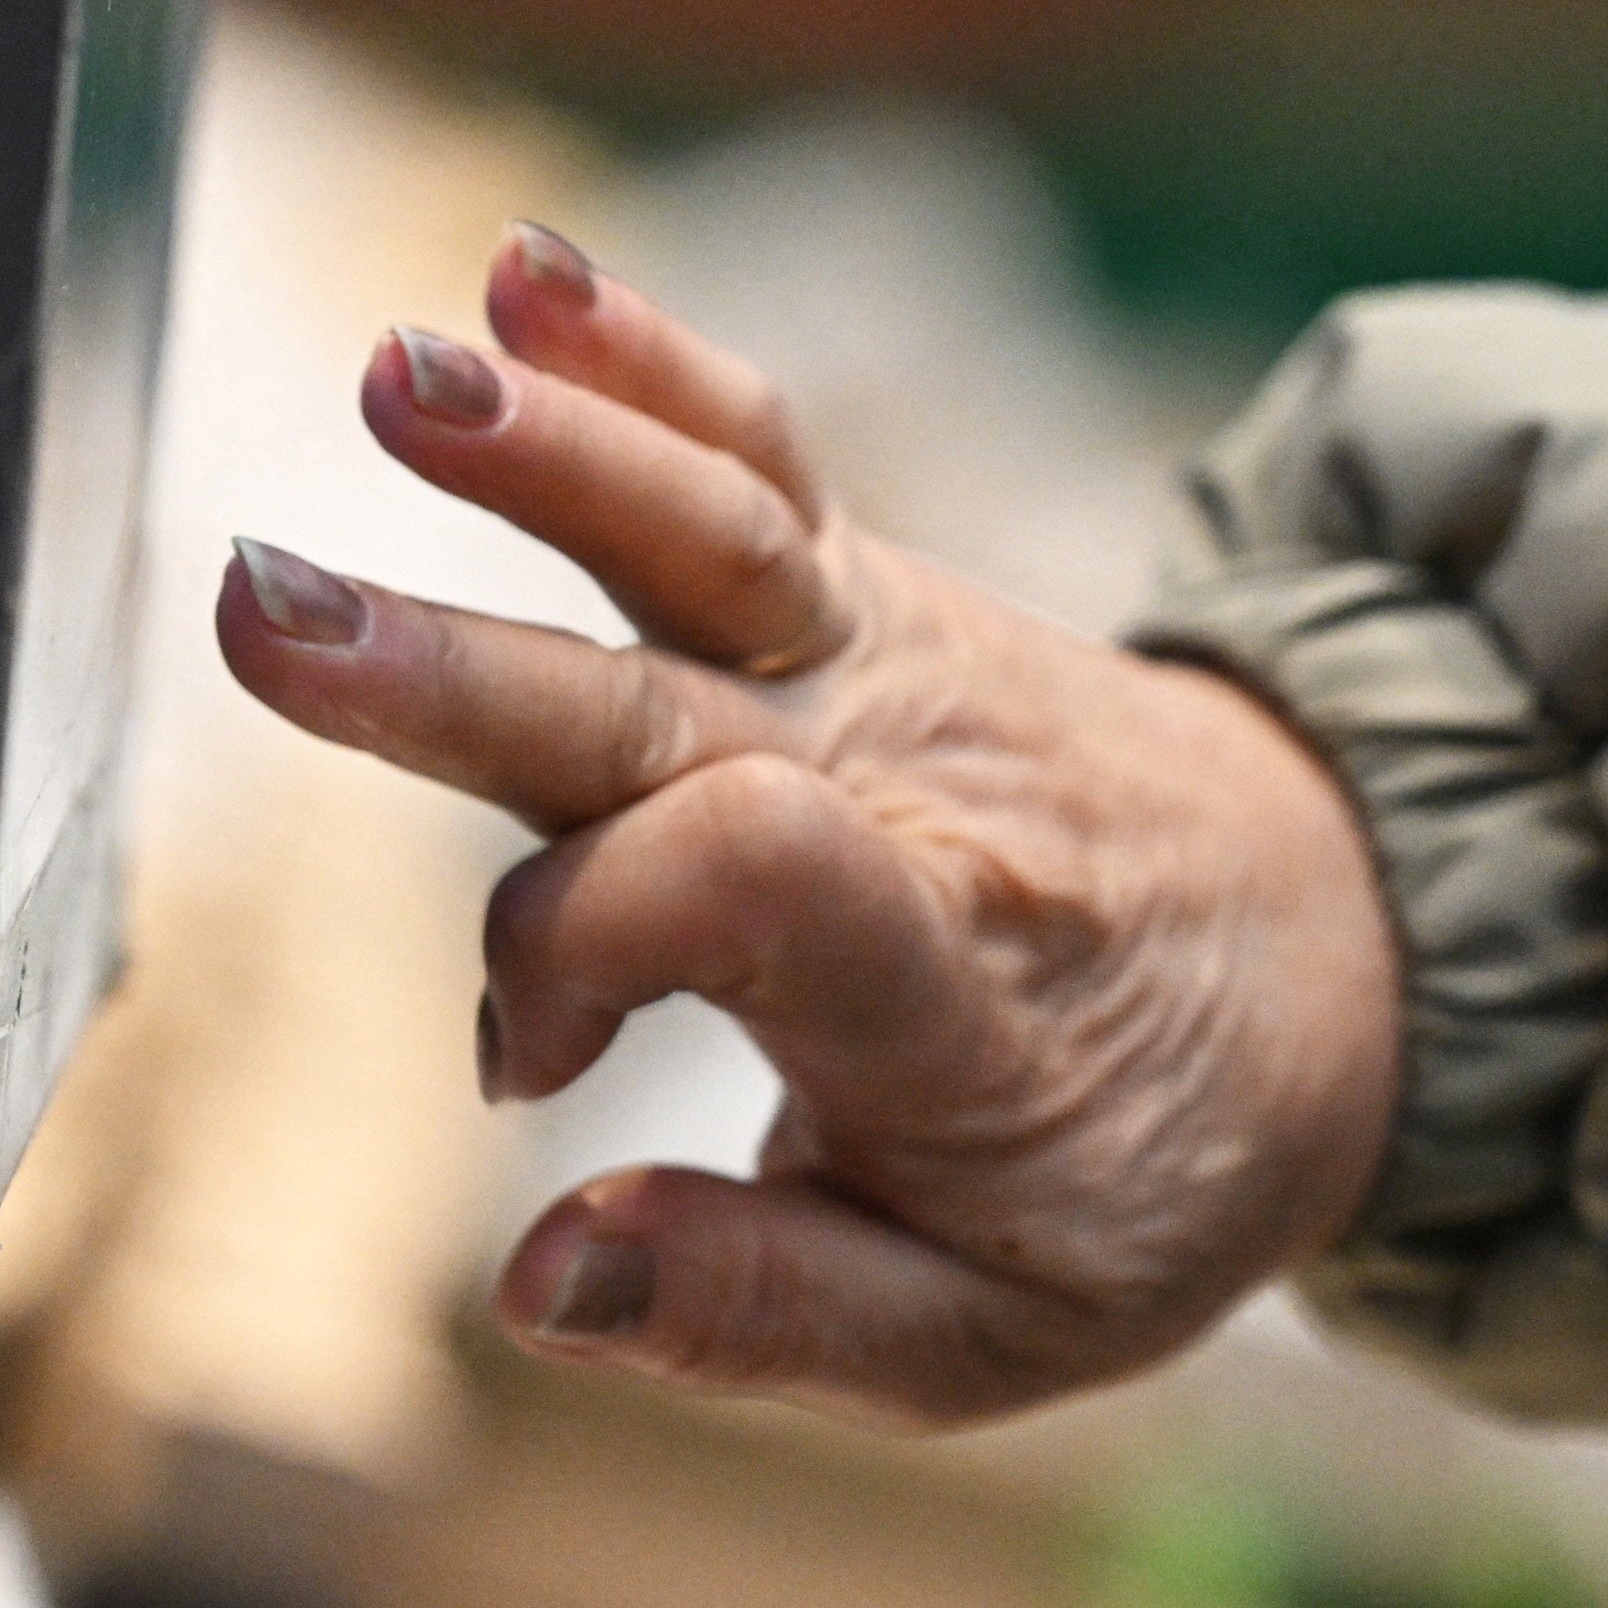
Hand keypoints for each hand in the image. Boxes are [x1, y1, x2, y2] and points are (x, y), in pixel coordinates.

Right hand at [213, 227, 1401, 1426]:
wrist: (1334, 963)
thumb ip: (762, 1316)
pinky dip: (649, 360)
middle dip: (461, 669)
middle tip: (272, 613)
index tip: (517, 1074)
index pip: (742, 894)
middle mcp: (911, 796)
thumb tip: (536, 1285)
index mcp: (936, 989)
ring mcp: (889, 669)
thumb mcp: (993, 1332)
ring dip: (555, 453)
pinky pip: (757, 461)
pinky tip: (521, 275)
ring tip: (398, 379)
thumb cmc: (1133, 1168)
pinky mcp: (863, 595)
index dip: (576, 950)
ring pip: (711, 543)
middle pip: (664, 712)